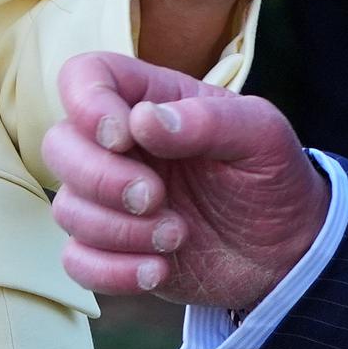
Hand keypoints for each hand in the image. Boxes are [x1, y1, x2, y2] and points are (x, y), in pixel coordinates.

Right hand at [45, 51, 326, 311]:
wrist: (287, 252)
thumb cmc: (272, 177)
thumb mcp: (261, 136)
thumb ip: (208, 120)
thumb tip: (142, 121)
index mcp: (149, 99)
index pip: (85, 77)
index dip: (88, 104)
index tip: (124, 137)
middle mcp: (120, 146)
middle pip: (59, 145)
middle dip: (100, 177)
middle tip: (156, 197)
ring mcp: (111, 199)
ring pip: (67, 208)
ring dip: (117, 230)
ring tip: (176, 236)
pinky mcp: (113, 249)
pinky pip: (76, 261)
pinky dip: (111, 271)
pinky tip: (159, 270)